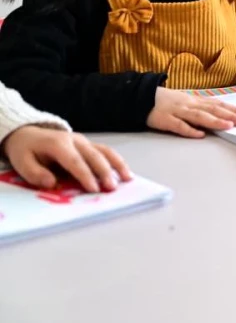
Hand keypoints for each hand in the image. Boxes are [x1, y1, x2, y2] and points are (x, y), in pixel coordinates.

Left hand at [1, 127, 132, 191]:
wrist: (29, 134)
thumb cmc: (26, 150)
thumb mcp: (21, 162)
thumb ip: (34, 173)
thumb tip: (52, 183)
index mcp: (58, 144)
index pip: (75, 161)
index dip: (85, 175)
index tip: (93, 189)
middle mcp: (75, 140)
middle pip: (94, 155)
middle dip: (104, 172)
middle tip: (111, 188)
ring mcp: (84, 141)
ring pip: (105, 151)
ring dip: (117, 165)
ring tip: (127, 179)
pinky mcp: (89, 145)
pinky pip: (106, 152)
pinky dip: (117, 162)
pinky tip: (125, 173)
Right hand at [148, 88, 235, 137]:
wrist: (140, 97)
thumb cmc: (166, 102)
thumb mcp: (186, 102)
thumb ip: (201, 109)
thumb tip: (219, 115)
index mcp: (195, 101)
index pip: (218, 104)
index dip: (233, 109)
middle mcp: (189, 104)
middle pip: (212, 109)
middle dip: (230, 115)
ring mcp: (177, 111)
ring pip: (199, 116)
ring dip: (214, 121)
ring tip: (228, 125)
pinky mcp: (165, 120)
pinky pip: (178, 126)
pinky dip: (189, 130)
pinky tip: (200, 135)